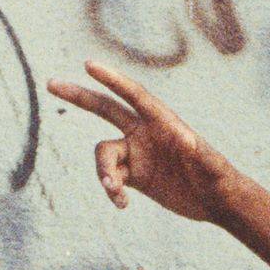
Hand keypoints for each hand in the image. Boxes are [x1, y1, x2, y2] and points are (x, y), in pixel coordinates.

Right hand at [46, 61, 236, 221]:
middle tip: (51, 83)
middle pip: (105, 109)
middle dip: (79, 96)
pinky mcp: (134, 177)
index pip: (133, 95)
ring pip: (104, 155)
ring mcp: (137, 153)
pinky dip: (112, 191)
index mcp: (162, 121)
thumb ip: (202, 154)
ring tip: (116, 192)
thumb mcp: (213, 167)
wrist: (217, 202)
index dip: (112, 80)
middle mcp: (144, 133)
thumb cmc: (219, 179)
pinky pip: (111, 179)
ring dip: (104, 173)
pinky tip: (122, 205)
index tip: (88, 65)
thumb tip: (188, 139)